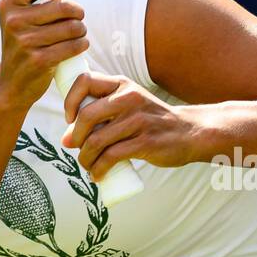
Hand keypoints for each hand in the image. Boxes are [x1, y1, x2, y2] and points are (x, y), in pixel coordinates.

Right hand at [0, 0, 88, 112]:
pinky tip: (78, 46)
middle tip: (77, 20)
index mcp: (8, 6)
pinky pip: (73, 46)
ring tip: (77, 35)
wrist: (11, 84)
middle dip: (77, 12)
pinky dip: (81, 45)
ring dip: (81, 30)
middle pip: (63, 5)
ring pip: (72, 26)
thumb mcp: (22, 21)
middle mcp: (14, 21)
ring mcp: (25, 41)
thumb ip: (41, 0)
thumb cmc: (22, 46)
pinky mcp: (39, 60)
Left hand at [60, 72, 205, 181]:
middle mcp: (129, 97)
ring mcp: (138, 120)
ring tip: (86, 165)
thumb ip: (104, 108)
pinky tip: (97, 175)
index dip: (70, 100)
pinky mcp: (146, 142)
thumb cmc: (151, 119)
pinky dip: (99, 169)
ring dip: (84, 158)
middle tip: (73, 147)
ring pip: (97, 140)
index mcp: (122, 84)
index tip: (69, 118)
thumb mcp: (130, 101)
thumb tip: (67, 135)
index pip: (84, 81)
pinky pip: (112, 156)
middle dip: (74, 136)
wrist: (189, 132)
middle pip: (86, 115)